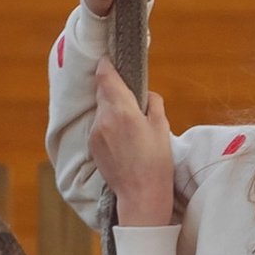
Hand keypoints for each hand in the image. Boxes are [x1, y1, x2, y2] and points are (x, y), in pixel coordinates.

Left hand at [89, 59, 176, 225]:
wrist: (140, 195)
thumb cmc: (156, 162)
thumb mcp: (161, 127)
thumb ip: (153, 103)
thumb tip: (145, 94)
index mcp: (122, 110)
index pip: (105, 77)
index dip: (106, 65)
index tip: (110, 59)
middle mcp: (104, 119)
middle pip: (101, 92)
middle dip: (112, 88)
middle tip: (127, 92)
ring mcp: (95, 133)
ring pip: (100, 110)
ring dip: (111, 108)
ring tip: (128, 122)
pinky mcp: (92, 146)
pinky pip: (98, 126)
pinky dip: (107, 125)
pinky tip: (122, 138)